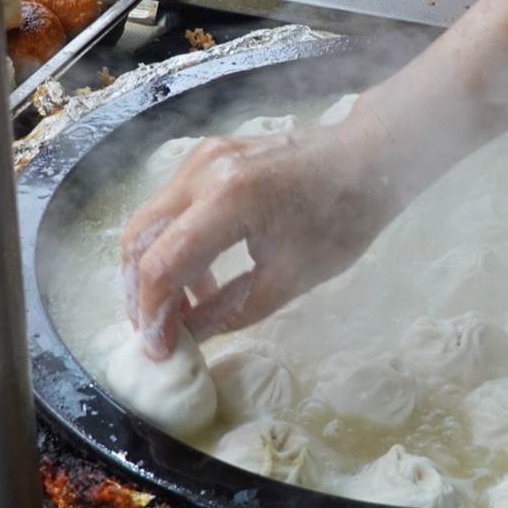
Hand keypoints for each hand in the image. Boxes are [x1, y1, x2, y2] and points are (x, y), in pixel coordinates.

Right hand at [120, 114, 397, 358]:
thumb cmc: (342, 218)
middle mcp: (203, 172)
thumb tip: (187, 336)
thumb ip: (231, 310)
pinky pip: (171, 206)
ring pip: (149, 221)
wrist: (368, 158)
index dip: (153, 315)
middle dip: (139, 293)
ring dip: (154, 269)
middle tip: (158, 333)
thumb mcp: (291, 278)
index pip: (161, 265)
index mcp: (227, 200)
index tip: (161, 351)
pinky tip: (200, 277)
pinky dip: (172, 244)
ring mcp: (202, 157)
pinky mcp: (208, 156)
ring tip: (183, 311)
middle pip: (138, 239)